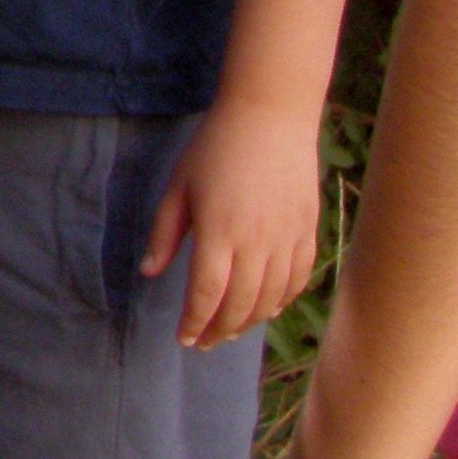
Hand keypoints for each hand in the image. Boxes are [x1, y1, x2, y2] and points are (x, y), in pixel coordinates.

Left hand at [143, 95, 324, 350]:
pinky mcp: (308, 232)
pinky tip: (267, 307)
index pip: (207, 295)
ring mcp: (287, 240)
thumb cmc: (215, 147)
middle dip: (219, 330)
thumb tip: (149, 273)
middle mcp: (257, 244)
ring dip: (250, 321)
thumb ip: (165, 234)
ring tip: (230, 329)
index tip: (184, 338)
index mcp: (220, 233)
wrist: (270, 117)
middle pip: (240, 305)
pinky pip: (298, 280)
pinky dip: (283, 301)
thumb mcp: (179, 186)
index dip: (194, 322)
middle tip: (204, 341)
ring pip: (271, 300)